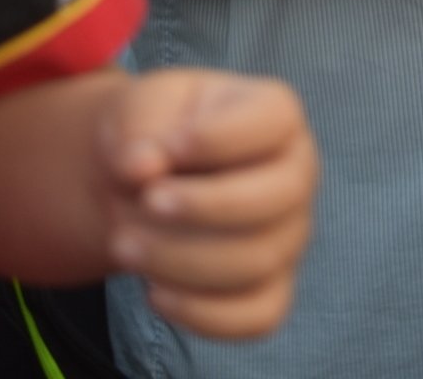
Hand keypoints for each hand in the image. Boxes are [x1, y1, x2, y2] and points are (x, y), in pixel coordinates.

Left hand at [100, 70, 317, 340]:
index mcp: (277, 114)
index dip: (218, 137)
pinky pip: (256, 316)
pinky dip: (202, 313)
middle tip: (145, 201)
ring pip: (257, 262)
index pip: (274, 120)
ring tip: (124, 244)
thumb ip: (139, 125)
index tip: (164, 148)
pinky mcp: (272, 288)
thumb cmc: (156, 130)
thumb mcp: (142, 106)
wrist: (147, 179)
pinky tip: (154, 292)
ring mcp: (290, 234)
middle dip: (204, 206)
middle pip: (278, 197)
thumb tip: (140, 167)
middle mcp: (298, 173)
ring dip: (182, 260)